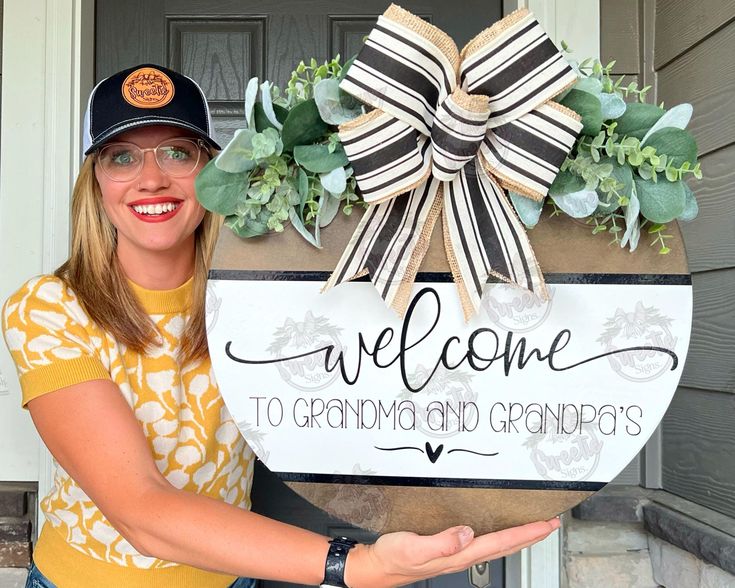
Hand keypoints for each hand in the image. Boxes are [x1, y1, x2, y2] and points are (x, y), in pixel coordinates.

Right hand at [345, 518, 559, 587]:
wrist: (377, 566)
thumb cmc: (393, 558)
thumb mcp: (414, 547)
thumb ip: (442, 541)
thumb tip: (468, 532)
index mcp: (459, 554)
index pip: (501, 542)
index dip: (526, 533)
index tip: (545, 524)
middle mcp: (463, 555)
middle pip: (506, 546)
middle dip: (531, 535)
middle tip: (551, 524)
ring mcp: (457, 554)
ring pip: (497, 546)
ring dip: (519, 537)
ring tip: (534, 528)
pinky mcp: (450, 548)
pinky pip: (484, 543)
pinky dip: (499, 536)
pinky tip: (498, 531)